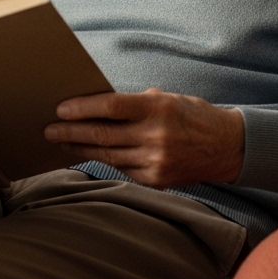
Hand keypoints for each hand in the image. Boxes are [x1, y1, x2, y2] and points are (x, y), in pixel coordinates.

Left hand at [44, 88, 244, 187]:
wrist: (228, 147)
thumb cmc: (192, 115)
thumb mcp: (167, 98)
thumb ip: (135, 102)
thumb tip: (97, 105)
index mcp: (157, 108)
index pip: (109, 107)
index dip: (81, 108)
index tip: (60, 109)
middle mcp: (155, 136)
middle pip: (102, 134)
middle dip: (70, 132)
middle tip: (49, 130)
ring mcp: (156, 161)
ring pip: (107, 155)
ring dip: (81, 148)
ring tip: (62, 142)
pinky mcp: (156, 180)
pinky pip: (122, 169)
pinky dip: (104, 160)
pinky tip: (89, 154)